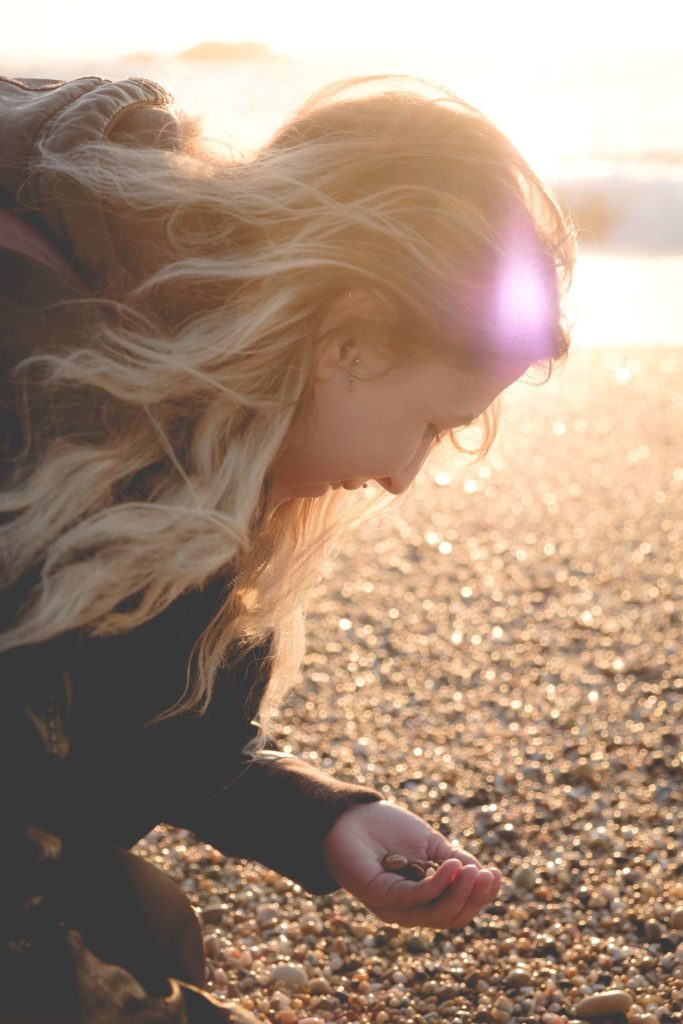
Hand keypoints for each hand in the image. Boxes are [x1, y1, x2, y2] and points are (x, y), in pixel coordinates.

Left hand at [322, 800, 500, 928]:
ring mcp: (394, 907)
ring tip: (472, 870)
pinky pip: (415, 897)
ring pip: (436, 913)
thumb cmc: (388, 830)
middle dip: (474, 898)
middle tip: (487, 875)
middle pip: (450, 918)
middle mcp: (410, 910)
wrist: (350, 816)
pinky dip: (438, 884)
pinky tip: (453, 866)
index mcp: (424, 901)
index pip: (458, 911)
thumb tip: (482, 875)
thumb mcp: (431, 845)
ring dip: (460, 893)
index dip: (481, 898)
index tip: (497, 875)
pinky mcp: (379, 896)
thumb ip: (455, 860)